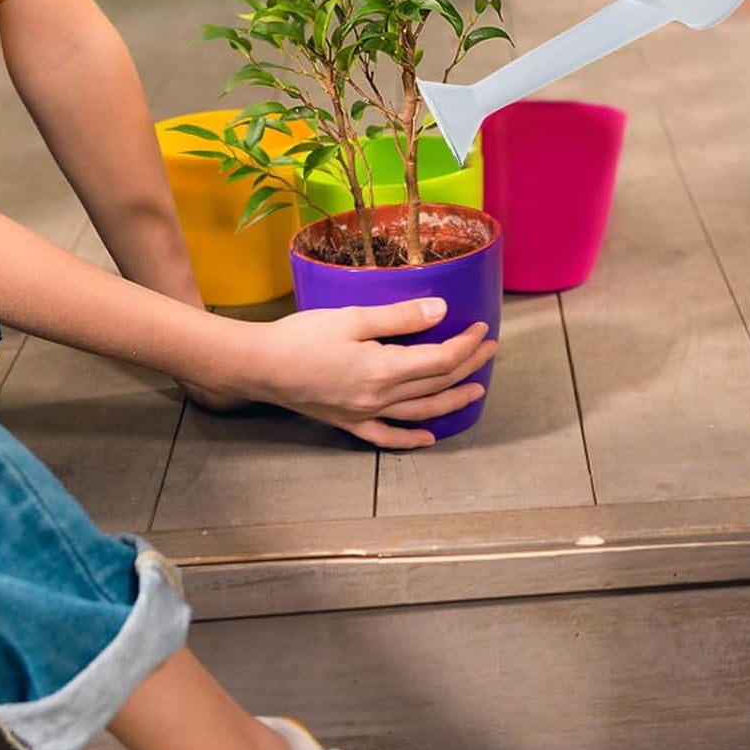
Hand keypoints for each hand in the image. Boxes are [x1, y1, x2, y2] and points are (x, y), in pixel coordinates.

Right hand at [200, 298, 499, 448]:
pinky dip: (410, 438)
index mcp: (383, 370)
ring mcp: (364, 415)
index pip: (440, 360)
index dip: (465, 344)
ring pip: (420, 411)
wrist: (260, 366)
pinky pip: (386, 436)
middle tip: (489, 349)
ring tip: (476, 390)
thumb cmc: (302, 336)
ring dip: (451, 401)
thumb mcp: (353, 317)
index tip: (482, 327)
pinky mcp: (348, 422)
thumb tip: (441, 310)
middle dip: (467, 366)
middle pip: (435, 384)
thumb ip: (400, 317)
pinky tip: (428, 437)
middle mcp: (379, 398)